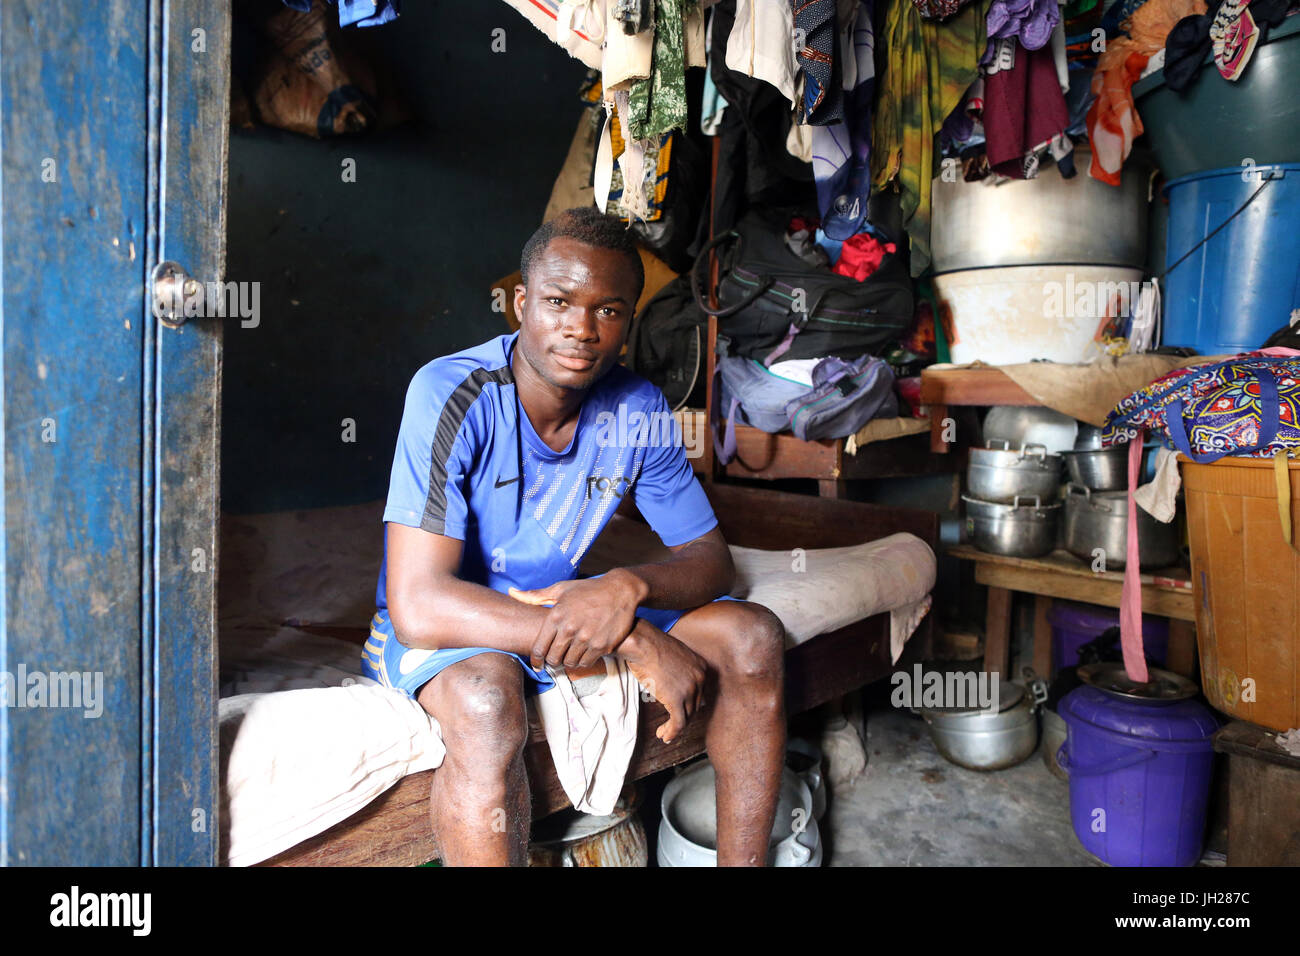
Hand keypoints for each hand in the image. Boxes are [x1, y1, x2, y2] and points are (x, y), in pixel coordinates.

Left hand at [508, 568, 647, 669]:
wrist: (620, 590)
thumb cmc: (588, 589)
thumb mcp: (561, 589)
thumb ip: (535, 596)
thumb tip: (511, 593)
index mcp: (556, 616)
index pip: (539, 648)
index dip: (536, 660)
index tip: (537, 664)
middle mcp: (570, 628)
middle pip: (553, 659)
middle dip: (552, 661)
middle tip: (556, 658)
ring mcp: (586, 638)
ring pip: (570, 663)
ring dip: (568, 662)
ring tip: (570, 655)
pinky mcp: (602, 645)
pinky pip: (586, 663)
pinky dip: (583, 661)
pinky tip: (584, 653)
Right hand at [619, 619, 706, 743]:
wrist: (642, 643)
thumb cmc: (650, 645)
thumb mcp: (673, 656)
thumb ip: (679, 671)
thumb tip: (674, 686)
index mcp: (701, 667)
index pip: (699, 693)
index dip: (688, 706)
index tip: (679, 713)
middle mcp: (700, 679)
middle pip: (694, 706)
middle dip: (682, 718)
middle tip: (671, 727)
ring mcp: (690, 690)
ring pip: (686, 717)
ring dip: (674, 728)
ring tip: (664, 733)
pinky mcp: (677, 700)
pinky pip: (678, 723)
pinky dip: (671, 732)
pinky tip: (664, 735)